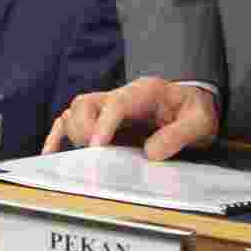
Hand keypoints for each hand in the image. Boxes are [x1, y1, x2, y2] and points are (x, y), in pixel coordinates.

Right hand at [42, 76, 219, 159]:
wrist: (195, 105)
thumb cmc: (196, 111)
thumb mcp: (200, 122)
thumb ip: (179, 134)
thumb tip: (150, 153)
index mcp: (145, 92)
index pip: (117, 103)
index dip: (104, 124)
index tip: (97, 147)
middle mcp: (121, 96)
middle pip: (87, 103)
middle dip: (85, 129)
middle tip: (95, 157)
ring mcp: (109, 107)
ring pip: (76, 110)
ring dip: (73, 133)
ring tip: (84, 158)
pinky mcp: (102, 121)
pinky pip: (71, 122)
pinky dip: (59, 137)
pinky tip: (50, 154)